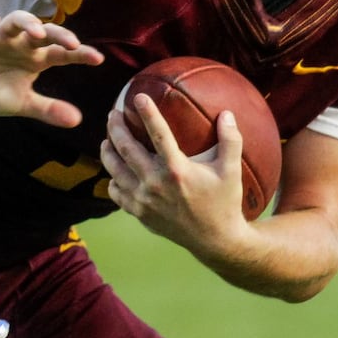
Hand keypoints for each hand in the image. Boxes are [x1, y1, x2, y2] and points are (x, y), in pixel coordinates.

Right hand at [0, 10, 102, 123]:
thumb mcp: (20, 103)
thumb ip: (47, 109)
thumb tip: (78, 120)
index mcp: (34, 59)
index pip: (61, 54)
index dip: (79, 54)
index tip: (98, 58)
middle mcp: (20, 44)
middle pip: (44, 33)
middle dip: (58, 35)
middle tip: (72, 43)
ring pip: (16, 21)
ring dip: (27, 23)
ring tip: (36, 32)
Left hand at [101, 97, 246, 247]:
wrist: (215, 241)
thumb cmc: (224, 203)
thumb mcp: (231, 171)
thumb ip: (230, 140)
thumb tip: (227, 113)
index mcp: (177, 170)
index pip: (158, 134)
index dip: (148, 113)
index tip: (138, 96)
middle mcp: (155, 183)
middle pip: (126, 148)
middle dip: (115, 127)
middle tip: (113, 113)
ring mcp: (144, 200)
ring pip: (114, 169)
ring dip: (107, 151)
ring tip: (106, 139)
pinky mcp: (138, 213)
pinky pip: (116, 192)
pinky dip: (112, 180)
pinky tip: (115, 171)